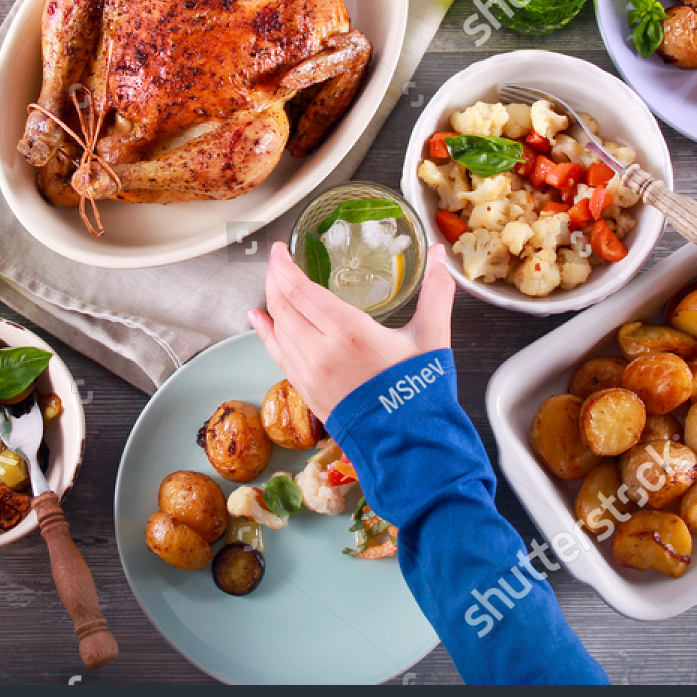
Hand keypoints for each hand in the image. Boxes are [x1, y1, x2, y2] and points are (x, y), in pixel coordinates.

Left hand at [247, 241, 456, 419]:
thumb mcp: (432, 337)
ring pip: (278, 331)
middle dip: (275, 281)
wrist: (409, 445)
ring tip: (271, 286)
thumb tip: (438, 255)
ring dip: (272, 304)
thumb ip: (436, 291)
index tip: (278, 251)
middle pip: (283, 307)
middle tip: (276, 263)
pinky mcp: (307, 392)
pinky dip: (266, 333)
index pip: (301, 292)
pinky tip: (259, 320)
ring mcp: (311, 374)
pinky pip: (278, 354)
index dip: (283, 268)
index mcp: (349, 333)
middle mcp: (322, 352)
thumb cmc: (420, 393)